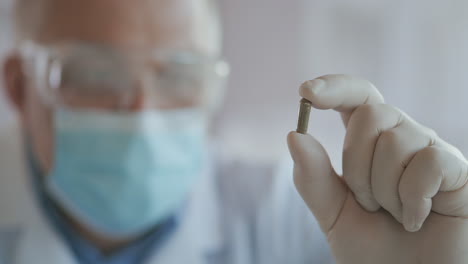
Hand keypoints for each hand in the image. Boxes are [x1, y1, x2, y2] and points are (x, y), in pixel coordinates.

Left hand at [287, 74, 467, 263]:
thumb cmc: (375, 250)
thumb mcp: (333, 214)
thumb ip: (314, 178)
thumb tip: (295, 135)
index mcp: (372, 145)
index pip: (359, 98)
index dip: (335, 88)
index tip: (305, 93)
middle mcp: (404, 140)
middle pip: (370, 115)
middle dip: (357, 167)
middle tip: (368, 204)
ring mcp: (433, 153)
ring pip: (395, 141)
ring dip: (384, 191)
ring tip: (396, 216)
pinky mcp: (459, 172)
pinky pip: (428, 163)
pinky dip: (412, 200)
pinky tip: (417, 220)